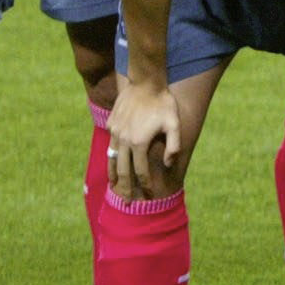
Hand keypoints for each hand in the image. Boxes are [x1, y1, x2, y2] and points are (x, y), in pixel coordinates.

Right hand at [107, 79, 180, 201]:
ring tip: (114, 187)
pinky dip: (111, 157)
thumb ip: (173, 145)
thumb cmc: (163, 103)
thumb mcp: (174, 124)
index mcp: (140, 142)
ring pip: (112, 159)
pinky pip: (110, 145)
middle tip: (126, 202)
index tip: (147, 194)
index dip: (145, 184)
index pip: (141, 171)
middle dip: (125, 188)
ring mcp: (115, 132)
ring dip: (113, 175)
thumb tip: (168, 164)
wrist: (145, 83)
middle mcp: (124, 140)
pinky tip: (113, 163)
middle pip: (123, 170)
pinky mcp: (111, 124)